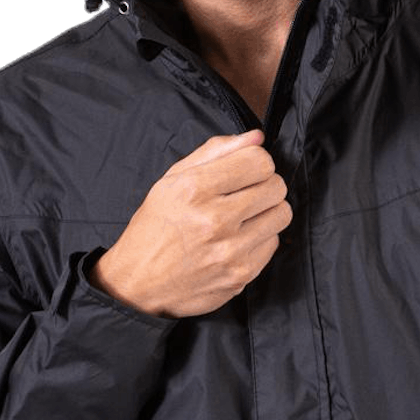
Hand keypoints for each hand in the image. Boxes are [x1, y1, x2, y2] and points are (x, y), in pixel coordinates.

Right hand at [89, 129, 291, 317]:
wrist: (138, 283)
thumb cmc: (156, 226)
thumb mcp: (173, 179)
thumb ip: (216, 151)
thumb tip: (257, 137)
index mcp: (195, 189)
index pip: (259, 161)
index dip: (255, 160)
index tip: (245, 168)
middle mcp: (214, 220)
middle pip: (276, 186)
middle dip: (264, 183)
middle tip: (245, 192)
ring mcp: (230, 252)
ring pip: (282, 213)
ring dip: (267, 210)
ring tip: (244, 214)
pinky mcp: (241, 275)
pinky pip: (274, 242)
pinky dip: (260, 237)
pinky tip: (238, 238)